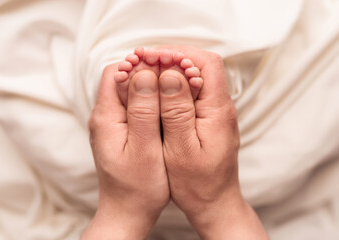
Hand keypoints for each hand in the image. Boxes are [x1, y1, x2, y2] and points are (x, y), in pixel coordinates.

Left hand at [82, 64, 168, 238]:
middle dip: (149, 69)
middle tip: (176, 68)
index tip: (166, 61)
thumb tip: (144, 74)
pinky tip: (169, 102)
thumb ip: (143, 111)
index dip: (141, 63)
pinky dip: (153, 98)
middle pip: (123, 78)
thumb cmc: (138, 187)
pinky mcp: (123, 131)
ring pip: (131, 90)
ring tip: (177, 82)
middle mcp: (105, 117)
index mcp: (106, 117)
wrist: (128, 212)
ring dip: (153, 83)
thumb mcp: (143, 149)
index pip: (116, 72)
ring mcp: (113, 124)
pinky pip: (136, 105)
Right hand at [158, 46, 268, 238]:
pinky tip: (158, 91)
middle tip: (144, 61)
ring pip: (197, 77)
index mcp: (218, 111)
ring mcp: (217, 113)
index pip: (206, 63)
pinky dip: (174, 86)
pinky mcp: (209, 120)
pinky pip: (193, 92)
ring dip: (172, 71)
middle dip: (173, 58)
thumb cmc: (197, 183)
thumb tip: (172, 75)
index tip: (151, 57)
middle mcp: (222, 107)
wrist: (214, 203)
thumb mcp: (181, 149)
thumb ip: (177, 111)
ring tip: (147, 72)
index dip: (178, 54)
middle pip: (202, 65)